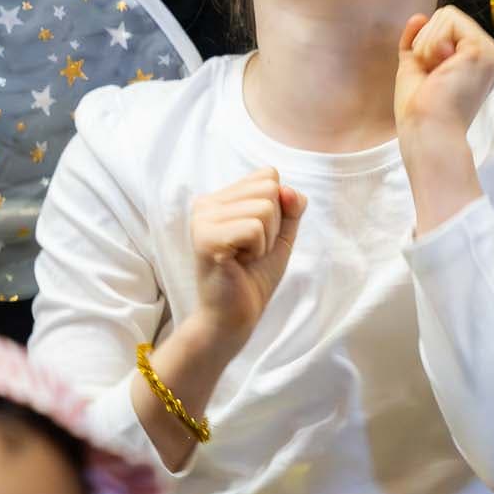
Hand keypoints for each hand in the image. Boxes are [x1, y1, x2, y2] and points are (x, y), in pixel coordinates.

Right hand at [188, 169, 306, 347]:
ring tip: (245, 257)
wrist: (234, 317)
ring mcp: (203, 218)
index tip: (257, 236)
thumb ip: (291, 207)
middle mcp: (207, 202)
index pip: (268, 176)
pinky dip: (258, 249)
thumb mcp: (281, 236)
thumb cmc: (254, 277)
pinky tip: (239, 263)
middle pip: (269, 189)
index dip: (278, 208)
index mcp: (220, 198)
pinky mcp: (205, 238)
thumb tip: (287, 189)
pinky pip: (255, 228)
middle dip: (273, 225)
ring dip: (266, 240)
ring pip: (265, 208)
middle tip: (251, 250)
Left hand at [394, 8, 493, 141]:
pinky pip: (448, 20)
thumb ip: (419, 42)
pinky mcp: (482, 50)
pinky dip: (432, 44)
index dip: (426, 46)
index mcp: (479, 61)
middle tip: (434, 77)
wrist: (427, 132)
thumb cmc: (421, 111)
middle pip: (446, 16)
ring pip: (446, 15)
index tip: (432, 77)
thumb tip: (419, 16)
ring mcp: (490, 52)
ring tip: (438, 76)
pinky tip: (441, 70)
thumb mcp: (416, 68)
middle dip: (426, 44)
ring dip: (427, 46)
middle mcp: (491, 55)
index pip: (448, 26)